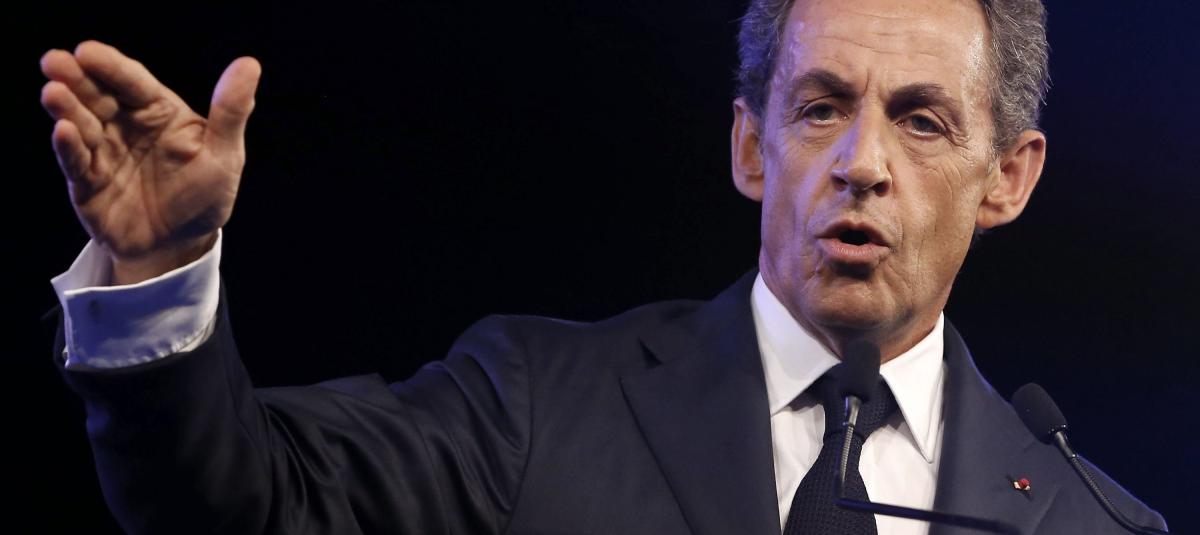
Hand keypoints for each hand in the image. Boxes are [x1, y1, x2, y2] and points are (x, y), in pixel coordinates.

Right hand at [40, 41, 260, 284]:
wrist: (181, 245)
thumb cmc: (205, 194)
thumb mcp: (224, 153)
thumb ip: (230, 110)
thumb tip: (249, 63)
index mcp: (159, 112)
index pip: (133, 82)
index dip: (111, 66)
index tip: (87, 51)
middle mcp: (126, 126)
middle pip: (98, 97)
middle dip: (76, 78)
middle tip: (55, 61)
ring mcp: (104, 153)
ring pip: (82, 124)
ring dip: (66, 108)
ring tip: (53, 92)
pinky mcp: (88, 183)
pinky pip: (76, 162)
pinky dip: (69, 148)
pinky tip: (64, 132)